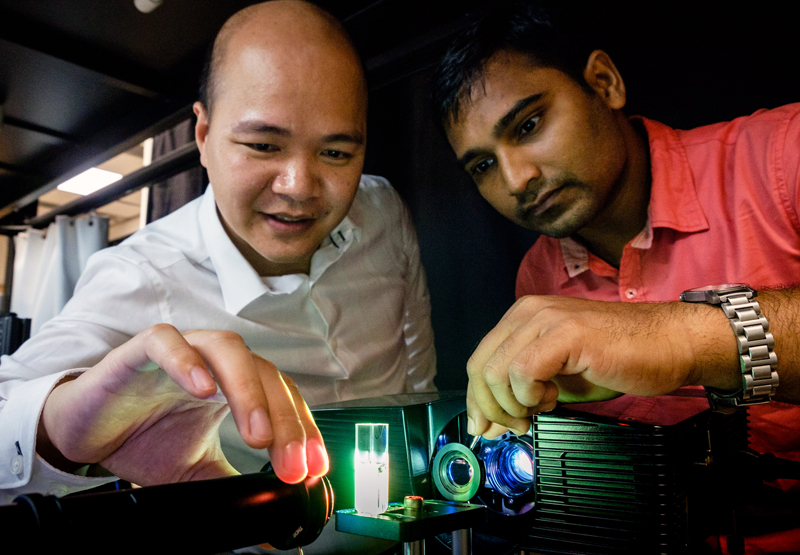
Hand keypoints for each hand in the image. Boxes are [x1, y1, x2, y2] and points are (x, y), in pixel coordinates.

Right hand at [38, 324, 327, 484]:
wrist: (85, 431)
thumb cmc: (143, 439)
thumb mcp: (197, 470)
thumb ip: (233, 483)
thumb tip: (271, 522)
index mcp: (235, 386)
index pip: (282, 397)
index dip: (302, 429)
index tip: (314, 467)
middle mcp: (215, 363)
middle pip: (265, 374)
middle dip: (284, 420)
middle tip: (292, 462)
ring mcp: (182, 351)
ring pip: (227, 350)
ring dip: (248, 390)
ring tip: (257, 434)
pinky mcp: (140, 350)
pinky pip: (167, 342)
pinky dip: (187, 362)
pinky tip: (202, 389)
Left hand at [466, 295, 733, 437]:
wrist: (672, 344)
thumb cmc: (619, 360)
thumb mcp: (558, 383)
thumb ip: (520, 397)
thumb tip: (487, 426)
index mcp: (522, 317)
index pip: (479, 360)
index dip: (477, 400)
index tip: (485, 428)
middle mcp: (528, 311)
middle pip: (480, 367)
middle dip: (492, 408)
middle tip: (519, 425)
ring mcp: (545, 318)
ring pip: (497, 372)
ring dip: (516, 404)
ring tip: (544, 406)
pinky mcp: (566, 332)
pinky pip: (524, 372)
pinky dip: (532, 395)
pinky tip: (554, 398)